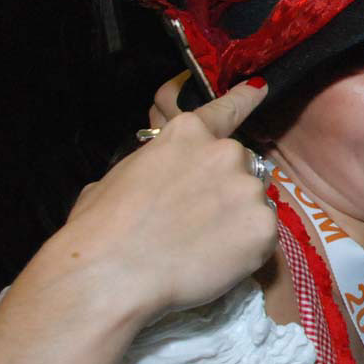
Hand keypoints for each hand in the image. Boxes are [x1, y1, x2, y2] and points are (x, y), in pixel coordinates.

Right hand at [55, 78, 274, 320]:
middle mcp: (225, 152)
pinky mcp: (263, 226)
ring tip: (201, 246)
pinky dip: (245, 249)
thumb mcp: (121, 176)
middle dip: (226, 186)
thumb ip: (156, 168)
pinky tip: (214, 262)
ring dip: (236, 218)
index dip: (246, 98)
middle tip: (198, 219)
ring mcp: (248, 188)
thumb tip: (160, 183)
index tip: (262, 87)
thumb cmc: (101, 228)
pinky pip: (261, 236)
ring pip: (252, 202)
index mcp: (188, 133)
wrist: (112, 275)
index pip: (226, 110)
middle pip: (240, 166)